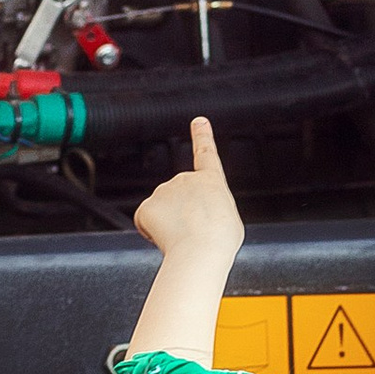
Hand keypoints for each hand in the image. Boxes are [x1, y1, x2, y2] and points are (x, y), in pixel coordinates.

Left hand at [132, 118, 242, 274]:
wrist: (202, 251)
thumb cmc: (219, 241)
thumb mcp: (228, 220)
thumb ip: (212, 209)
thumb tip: (198, 218)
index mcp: (212, 181)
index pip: (206, 153)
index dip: (202, 136)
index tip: (199, 121)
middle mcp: (186, 178)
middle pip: (178, 199)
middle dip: (182, 215)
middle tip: (194, 232)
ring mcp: (164, 190)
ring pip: (162, 212)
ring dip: (169, 225)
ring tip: (184, 238)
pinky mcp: (147, 205)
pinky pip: (146, 221)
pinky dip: (152, 232)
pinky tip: (166, 239)